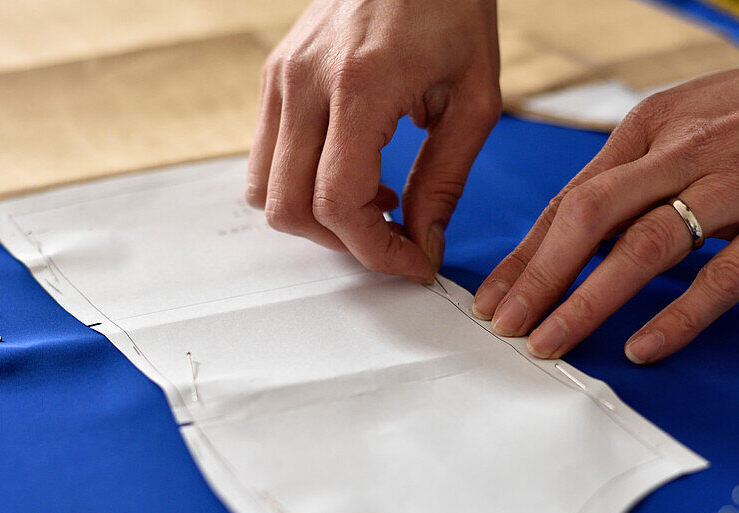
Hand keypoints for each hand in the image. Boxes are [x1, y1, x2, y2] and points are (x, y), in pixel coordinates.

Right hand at [246, 0, 500, 281]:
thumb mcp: (474, 98)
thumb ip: (445, 180)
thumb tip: (424, 242)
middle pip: (289, 208)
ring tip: (373, 204)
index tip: (410, 262)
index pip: (336, 202)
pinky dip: (302, 185)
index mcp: (359, 85)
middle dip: (343, 242)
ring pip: (264, 189)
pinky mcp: (275, 76)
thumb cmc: (450, 4)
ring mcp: (281, 78)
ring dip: (316, 218)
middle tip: (394, 239)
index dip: (374, 250)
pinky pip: (267, 157)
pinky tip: (353, 173)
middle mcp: (305, 82)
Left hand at [472, 0, 738, 363]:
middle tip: (505, 327)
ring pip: (644, 246)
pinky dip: (679, 314)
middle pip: (589, 219)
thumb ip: (638, 173)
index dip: (526, 254)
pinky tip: (644, 346)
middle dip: (537, 279)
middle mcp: (683, 151)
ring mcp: (738, 182)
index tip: (494, 297)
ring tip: (551, 342)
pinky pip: (724, 272)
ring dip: (588, 300)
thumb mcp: (690, 120)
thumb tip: (583, 229)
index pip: (570, 199)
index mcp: (651, 128)